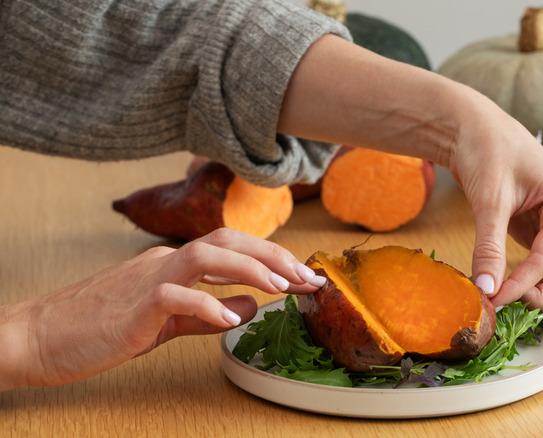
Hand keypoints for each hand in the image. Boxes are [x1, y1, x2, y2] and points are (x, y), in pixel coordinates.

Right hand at [0, 228, 324, 390]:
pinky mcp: (131, 308)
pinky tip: (231, 321)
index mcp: (173, 262)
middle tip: (305, 276)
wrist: (41, 336)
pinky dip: (206, 305)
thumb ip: (209, 310)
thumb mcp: (168, 318)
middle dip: (272, 255)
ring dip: (247, 267)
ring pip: (204, 256)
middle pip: (226, 241)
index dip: (272, 257)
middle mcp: (163, 262)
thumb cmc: (102, 326)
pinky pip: (173, 296)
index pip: (232, 248)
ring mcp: (146, 280)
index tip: (304, 276)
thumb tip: (251, 303)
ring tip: (280, 286)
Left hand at [276, 35, 542, 307]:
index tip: (495, 299)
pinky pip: (540, 266)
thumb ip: (489, 247)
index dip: (524, 284)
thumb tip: (486, 288)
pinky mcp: (537, 231)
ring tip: (499, 296)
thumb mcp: (490, 200)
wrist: (472, 128)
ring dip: (536, 291)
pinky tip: (499, 283)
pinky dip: (524, 279)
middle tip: (505, 301)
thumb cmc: (488, 148)